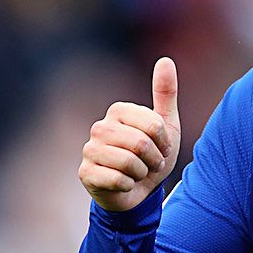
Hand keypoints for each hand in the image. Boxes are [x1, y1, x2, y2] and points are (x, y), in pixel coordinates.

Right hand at [78, 57, 181, 211]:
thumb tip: (166, 60)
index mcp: (119, 110)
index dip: (164, 141)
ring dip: (142, 172)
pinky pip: (117, 179)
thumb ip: (166, 93)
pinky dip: (129, 185)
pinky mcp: (85, 173)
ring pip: (128, 162)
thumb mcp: (167, 125)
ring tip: (139, 172)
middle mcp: (100, 127)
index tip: (162, 147)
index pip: (153, 124)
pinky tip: (125, 183)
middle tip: (151, 163)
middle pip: (140, 143)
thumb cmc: (152, 156)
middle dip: (154, 159)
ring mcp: (89, 150)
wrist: (139, 191)